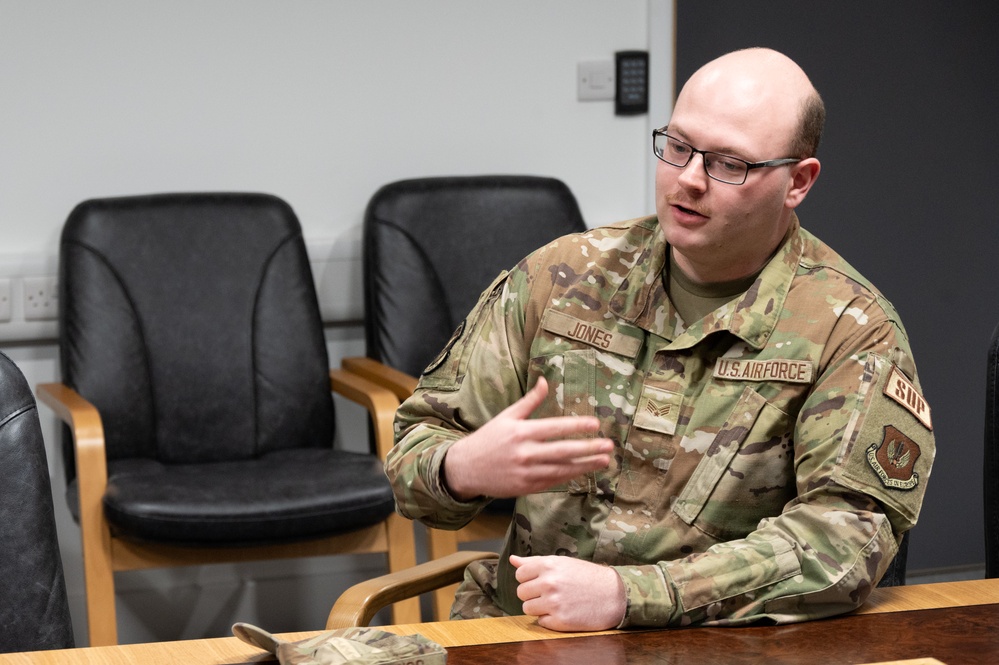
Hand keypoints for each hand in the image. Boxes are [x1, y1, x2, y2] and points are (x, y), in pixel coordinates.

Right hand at [443, 377, 612, 499]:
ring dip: (585, 466)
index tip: (595, 424)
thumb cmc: (488, 439)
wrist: (465, 468)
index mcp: (521, 432)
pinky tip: (583, 471)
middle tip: (609, 445)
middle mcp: (525, 453)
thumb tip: (544, 381)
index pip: (554, 428)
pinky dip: (569, 476)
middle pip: (562, 451)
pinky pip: (553, 481)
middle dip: (588, 448)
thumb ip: (529, 401)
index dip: (576, 426)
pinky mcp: (526, 487)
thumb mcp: (506, 417)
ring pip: (561, 469)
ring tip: (603, 461)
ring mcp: (526, 472)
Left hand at [511, 554, 625, 630]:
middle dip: (533, 594)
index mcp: (549, 565)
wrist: (614, 594)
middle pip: (521, 593)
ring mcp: (554, 603)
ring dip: (539, 608)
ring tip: (556, 602)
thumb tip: (512, 560)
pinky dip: (549, 619)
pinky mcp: (560, 621)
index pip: (520, 575)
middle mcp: (549, 583)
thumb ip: (534, 562)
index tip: (541, 581)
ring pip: (528, 609)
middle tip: (551, 593)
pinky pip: (541, 622)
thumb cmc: (587, 576)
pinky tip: (564, 612)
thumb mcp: (562, 563)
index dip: (529, 579)